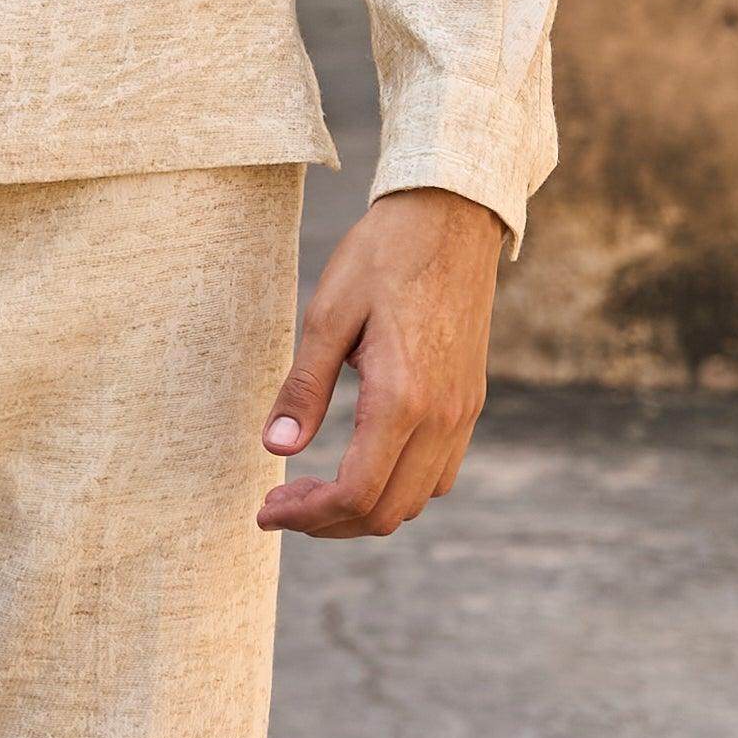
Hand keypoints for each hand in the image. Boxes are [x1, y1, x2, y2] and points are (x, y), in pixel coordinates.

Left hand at [258, 187, 502, 536]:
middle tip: (282, 503)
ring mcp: (463, 412)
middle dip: (329, 522)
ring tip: (316, 490)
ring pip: (418, 500)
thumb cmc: (384, 256)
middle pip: (387, 512)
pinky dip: (398, 486)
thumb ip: (303, 389)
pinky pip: (439, 472)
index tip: (267, 510)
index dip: (306, 516)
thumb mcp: (327, 315)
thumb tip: (275, 448)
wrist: (451, 216)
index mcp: (402, 399)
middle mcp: (442, 417)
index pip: (355, 494)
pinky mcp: (470, 400)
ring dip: (365, 509)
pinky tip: (362, 461)